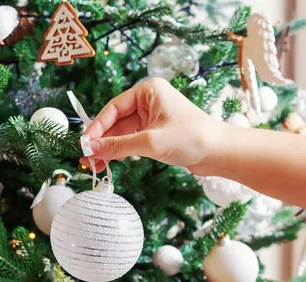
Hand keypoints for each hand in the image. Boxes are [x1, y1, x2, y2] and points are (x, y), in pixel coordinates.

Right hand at [81, 77, 221, 175]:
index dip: (96, 128)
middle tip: (85, 158)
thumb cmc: (191, 138)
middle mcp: (148, 101)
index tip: (84, 144)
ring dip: (108, 149)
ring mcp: (152, 118)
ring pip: (121, 133)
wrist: (220, 153)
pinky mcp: (155, 133)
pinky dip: (120, 152)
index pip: (113, 109)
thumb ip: (117, 145)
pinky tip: (109, 162)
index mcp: (148, 92)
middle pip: (115, 122)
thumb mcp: (149, 142)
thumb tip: (90, 149)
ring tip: (93, 165)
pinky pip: (131, 141)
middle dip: (100, 141)